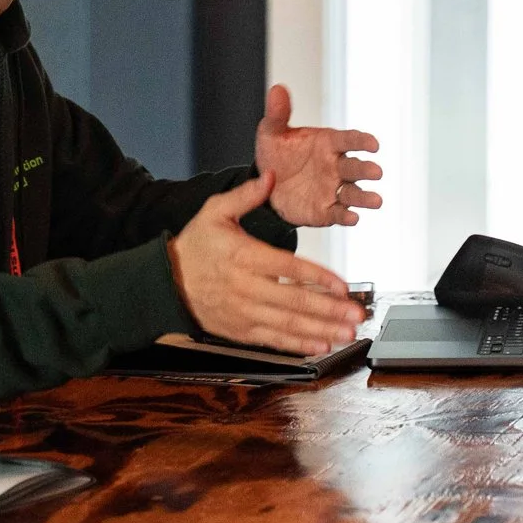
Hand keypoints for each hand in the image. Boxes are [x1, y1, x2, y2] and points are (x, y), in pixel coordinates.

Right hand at [166, 175, 366, 355]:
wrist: (166, 282)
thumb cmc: (194, 247)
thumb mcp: (214, 212)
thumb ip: (245, 195)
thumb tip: (271, 177)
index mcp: (244, 256)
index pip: (289, 269)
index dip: (319, 278)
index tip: (342, 286)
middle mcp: (246, 287)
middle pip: (295, 301)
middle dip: (330, 309)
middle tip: (356, 313)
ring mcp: (244, 312)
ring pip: (289, 324)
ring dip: (322, 329)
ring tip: (347, 331)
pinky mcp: (241, 330)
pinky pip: (274, 340)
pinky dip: (299, 344)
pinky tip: (321, 344)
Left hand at [254, 84, 383, 227]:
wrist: (264, 184)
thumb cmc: (276, 153)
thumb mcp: (272, 132)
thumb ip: (278, 113)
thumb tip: (278, 88)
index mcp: (328, 143)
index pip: (349, 140)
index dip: (361, 141)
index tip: (373, 143)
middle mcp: (336, 166)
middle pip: (355, 167)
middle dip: (366, 169)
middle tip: (376, 172)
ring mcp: (332, 189)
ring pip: (353, 193)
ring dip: (365, 197)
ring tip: (376, 200)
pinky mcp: (325, 211)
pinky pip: (338, 214)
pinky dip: (346, 216)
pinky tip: (353, 218)